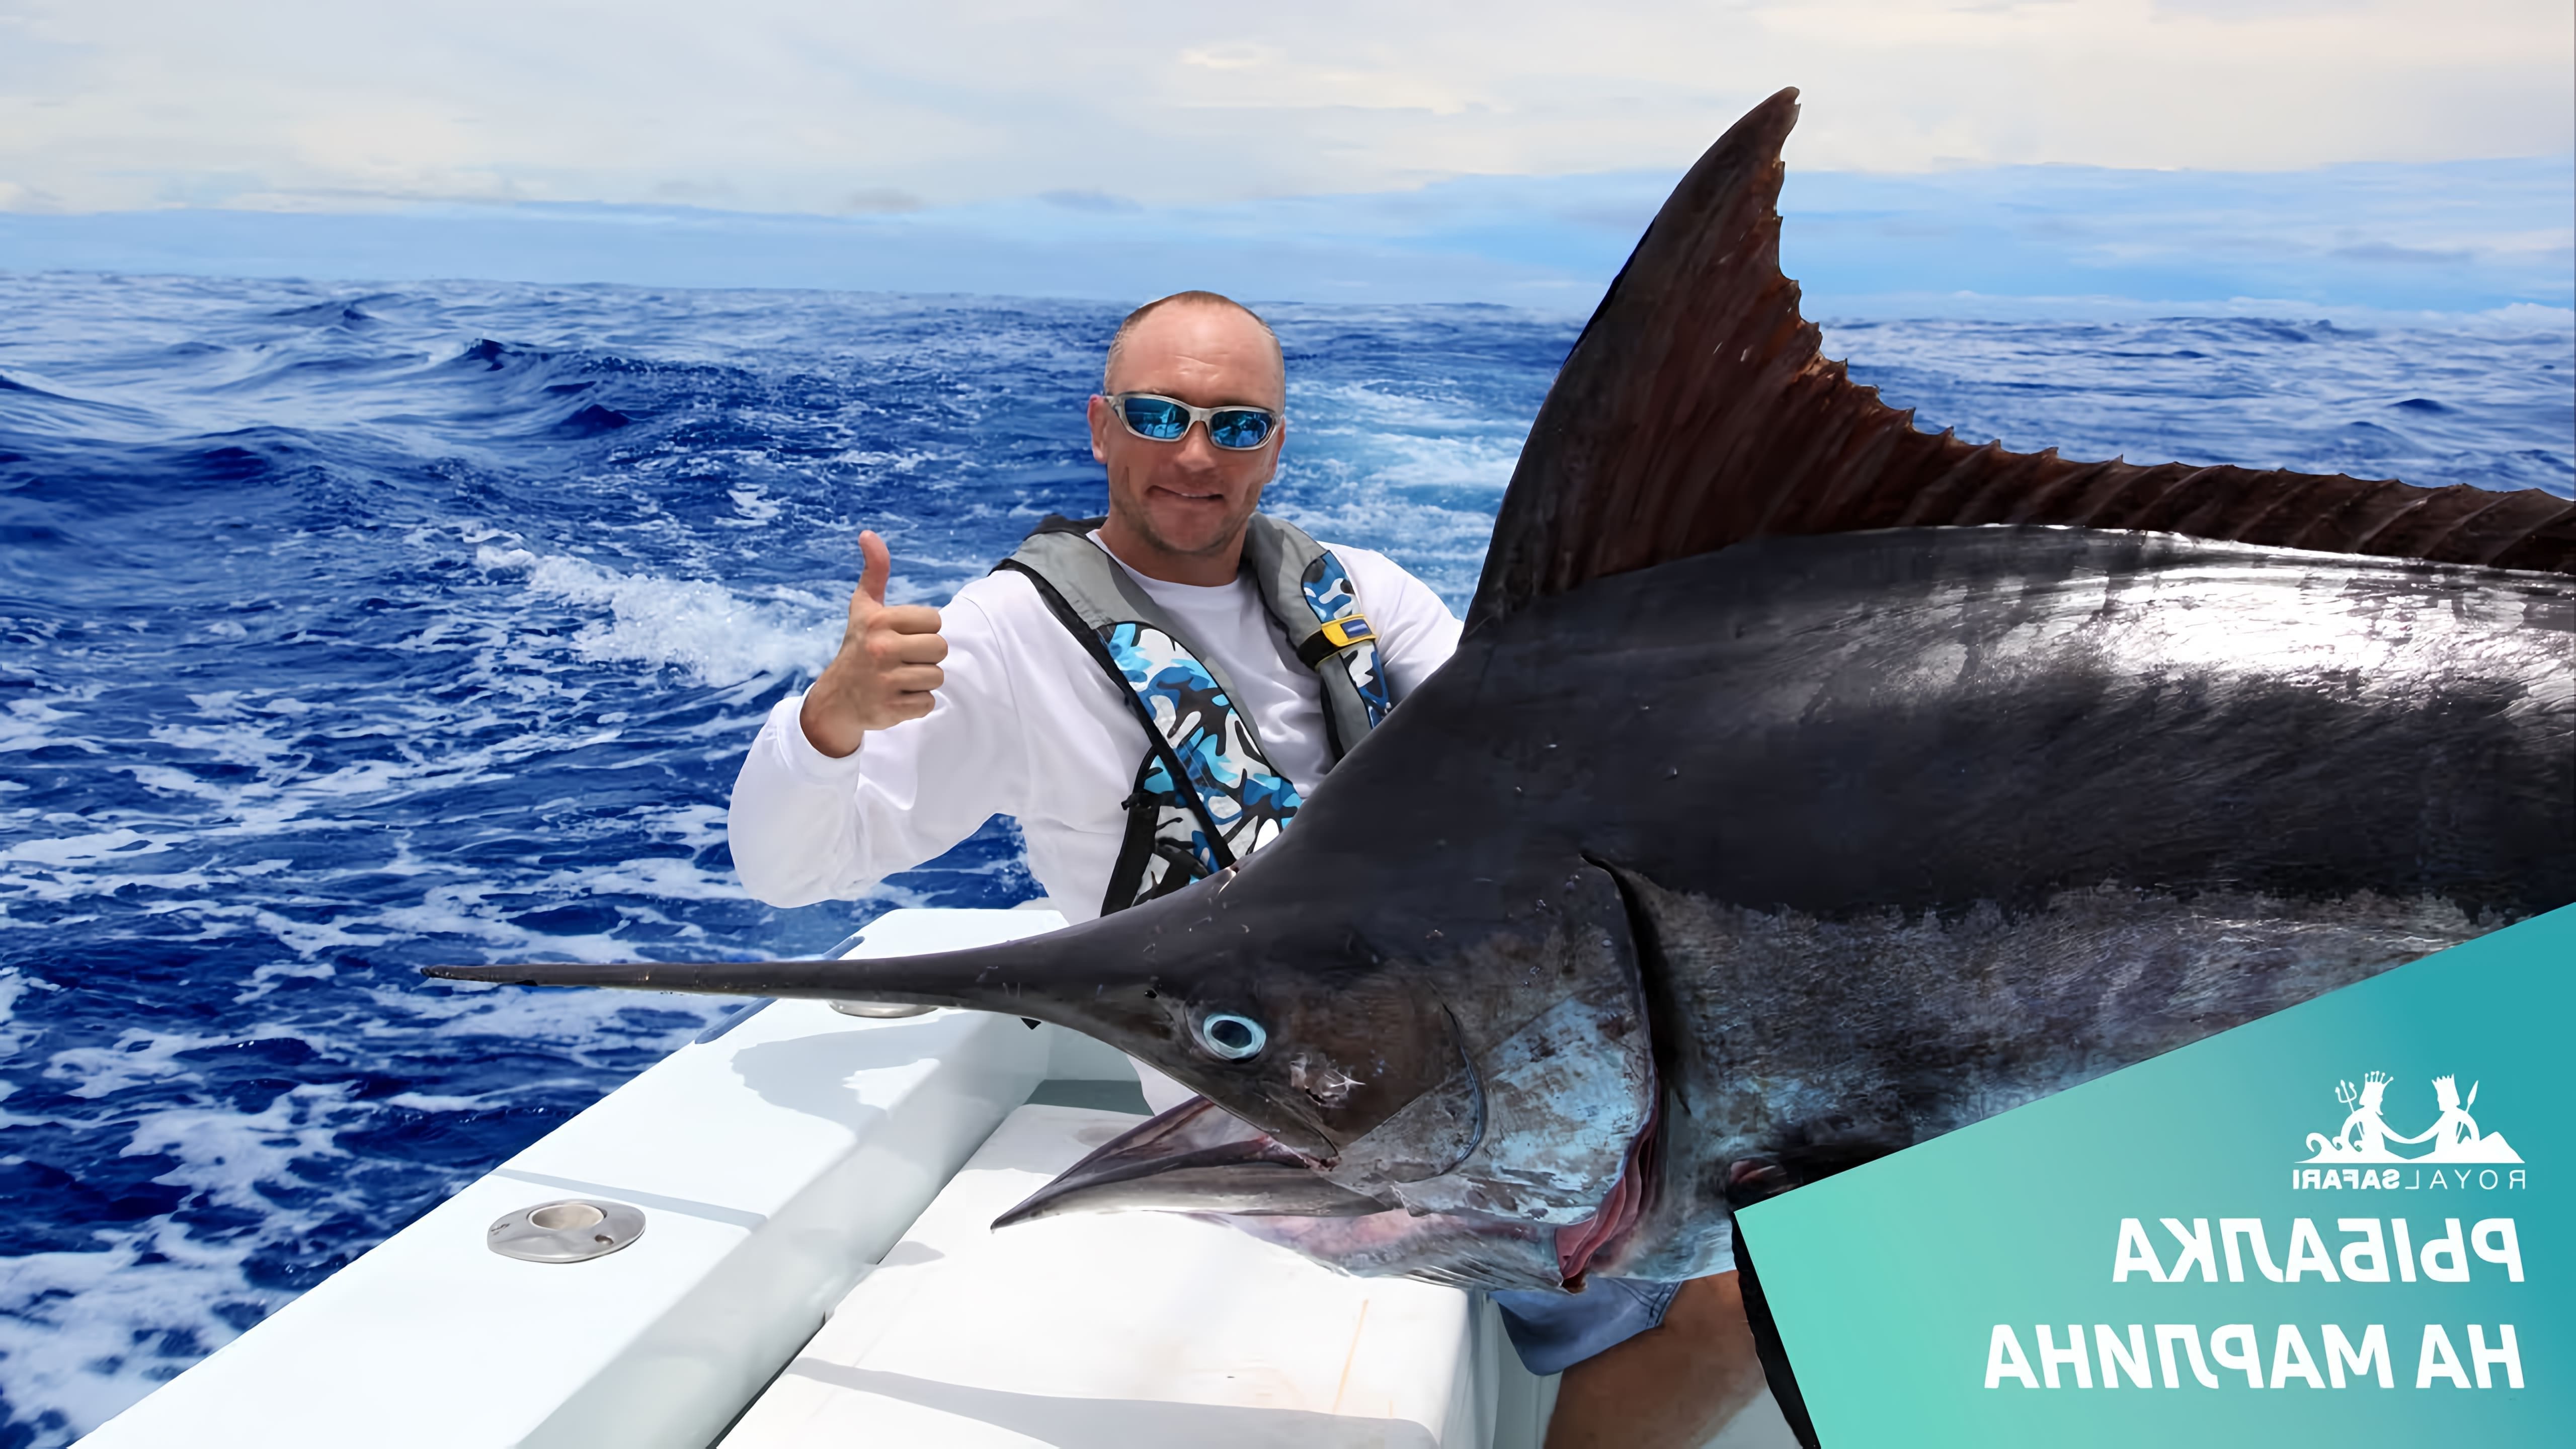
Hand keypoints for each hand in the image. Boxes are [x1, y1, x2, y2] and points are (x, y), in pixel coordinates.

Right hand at [799, 530, 946, 756]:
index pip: (935, 621)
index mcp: (879, 621)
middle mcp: (881, 649)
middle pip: (940, 648)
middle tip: (902, 660)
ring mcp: (885, 681)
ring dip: (922, 680)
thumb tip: (868, 533)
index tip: (901, 637)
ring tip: (898, 678)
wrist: (836, 699)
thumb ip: (874, 572)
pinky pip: (929, 702)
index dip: (923, 630)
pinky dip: (917, 703)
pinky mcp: (891, 709)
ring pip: (937, 677)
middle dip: (926, 656)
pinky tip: (896, 697)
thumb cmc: (858, 647)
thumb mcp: (863, 608)